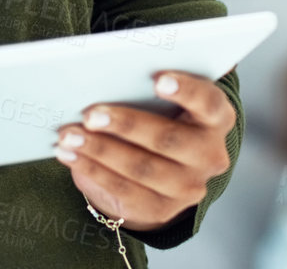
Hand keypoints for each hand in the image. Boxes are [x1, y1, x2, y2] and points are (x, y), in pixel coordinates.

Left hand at [51, 69, 234, 232]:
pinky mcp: (164, 209)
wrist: (163, 169)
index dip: (186, 90)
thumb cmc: (159, 116)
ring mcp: (190, 186)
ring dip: (100, 150)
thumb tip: (104, 78)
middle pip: (169, 139)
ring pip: (143, 168)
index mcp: (217, 118)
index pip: (209, 102)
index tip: (157, 79)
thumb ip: (146, 87)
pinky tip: (71, 155)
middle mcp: (210, 154)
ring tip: (69, 135)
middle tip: (89, 113)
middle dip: (125, 125)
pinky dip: (93, 170)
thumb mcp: (163, 101)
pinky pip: (125, 190)